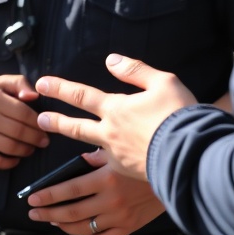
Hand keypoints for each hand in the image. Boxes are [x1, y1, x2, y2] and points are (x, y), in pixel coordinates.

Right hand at [0, 73, 48, 168]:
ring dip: (26, 150)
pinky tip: (16, 159)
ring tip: (31, 149)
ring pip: (9, 147)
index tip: (46, 127)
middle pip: (18, 131)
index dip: (38, 122)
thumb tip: (34, 96)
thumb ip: (19, 83)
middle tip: (44, 141)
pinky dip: (10, 163)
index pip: (23, 113)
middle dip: (36, 138)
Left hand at [25, 148, 165, 234]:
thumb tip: (76, 161)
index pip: (69, 190)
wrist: (180, 173)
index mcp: (107, 178)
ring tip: (52, 219)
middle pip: (72, 213)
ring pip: (84, 228)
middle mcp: (112, 200)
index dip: (48, 196)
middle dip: (49, 213)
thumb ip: (96, 156)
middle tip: (34, 212)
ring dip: (64, 225)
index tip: (32, 198)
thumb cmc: (148, 155)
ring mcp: (121, 217)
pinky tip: (81, 230)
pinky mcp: (131, 227)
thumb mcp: (119, 149)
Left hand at [35, 54, 197, 179]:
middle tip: (39, 118)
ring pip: (84, 151)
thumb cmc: (180, 115)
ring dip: (67, 147)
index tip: (42, 83)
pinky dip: (90, 171)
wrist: (194, 154)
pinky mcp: (128, 175)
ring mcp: (117, 157)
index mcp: (117, 109)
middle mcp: (111, 134)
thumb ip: (135, 70)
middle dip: (56, 121)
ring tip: (56, 149)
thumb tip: (111, 60)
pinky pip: (102, 172)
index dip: (60, 88)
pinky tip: (85, 173)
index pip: (81, 95)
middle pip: (76, 127)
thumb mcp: (162, 82)